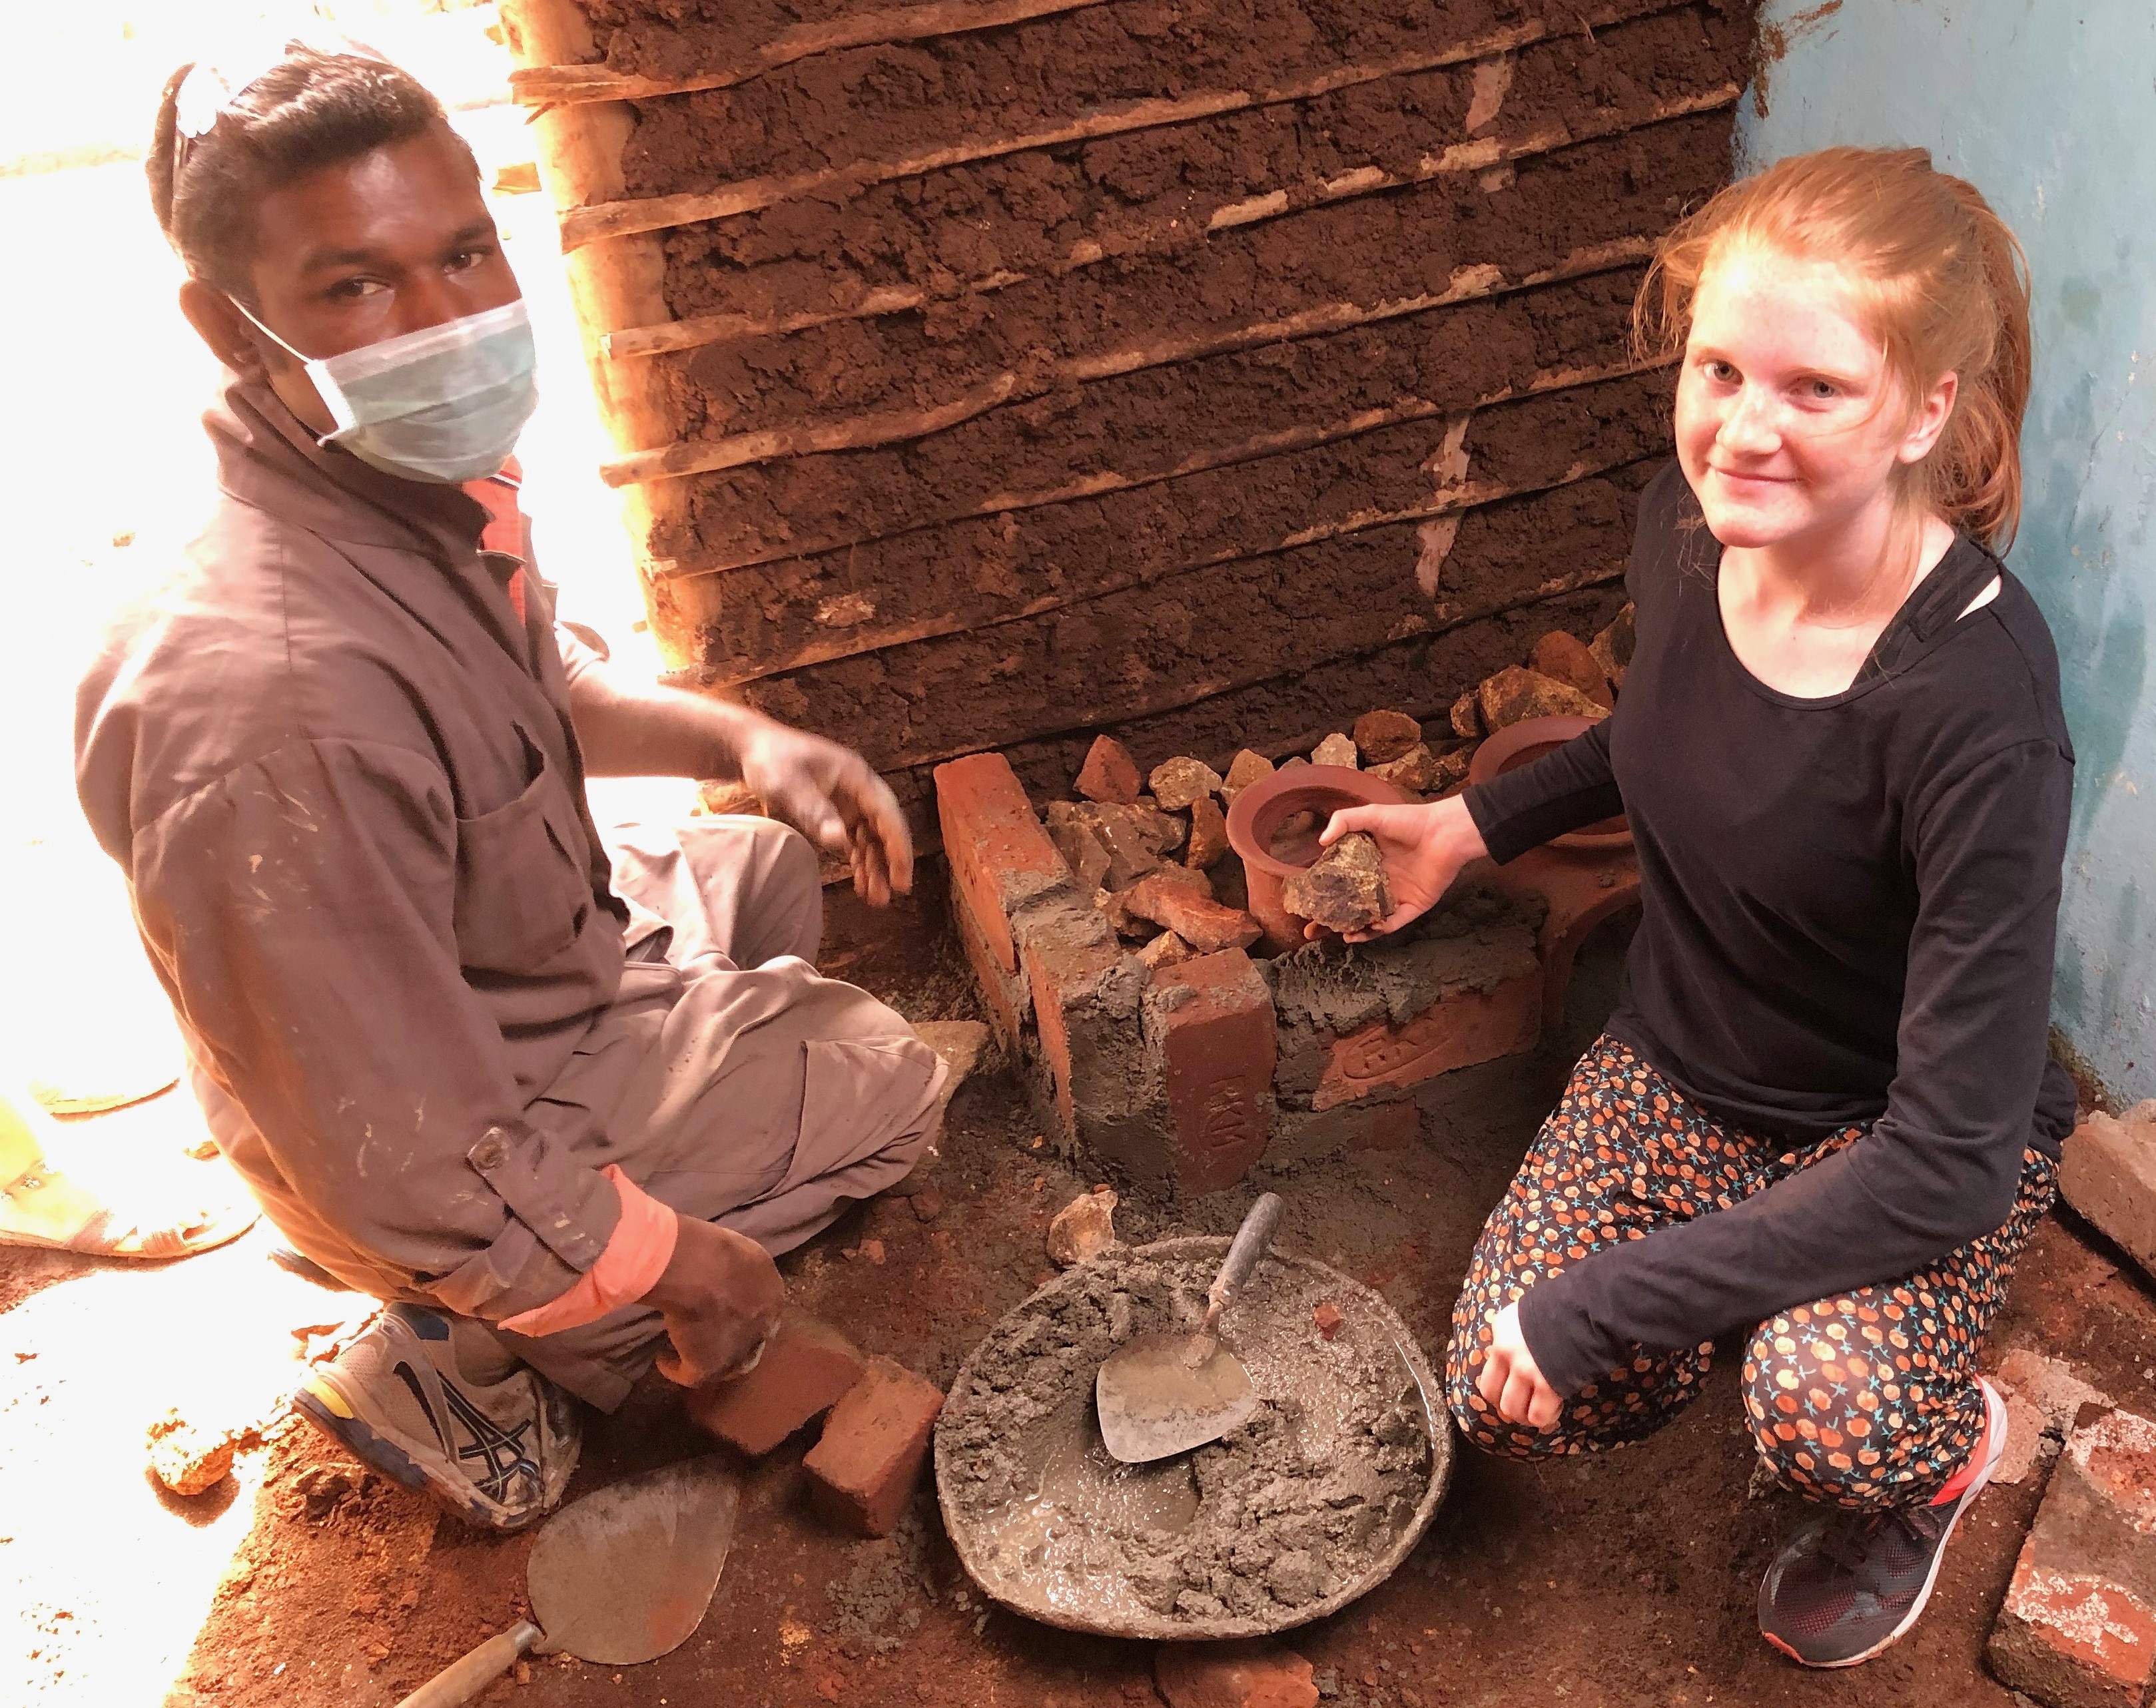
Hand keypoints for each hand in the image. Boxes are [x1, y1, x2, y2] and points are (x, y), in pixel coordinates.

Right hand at [641, 1215, 785, 1386]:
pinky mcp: (710, 1366)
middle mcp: (762, 1325)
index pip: (765, 1312)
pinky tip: (663, 1361)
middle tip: (713, 1340)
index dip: (748, 1316)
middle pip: (752, 1342)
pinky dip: (676, 1370)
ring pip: (726, 1364)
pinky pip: (691, 1376)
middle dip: (736, 1342)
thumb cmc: (715, 1249)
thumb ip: (739, 1268)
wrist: (698, 1268)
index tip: (730, 1313)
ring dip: (709, 1360)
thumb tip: (726, 1272)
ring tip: (689, 1354)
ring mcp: (737, 1350)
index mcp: (773, 1294)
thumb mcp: (739, 1251)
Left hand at [735, 721, 913, 904]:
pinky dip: (858, 859)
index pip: (887, 813)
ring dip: (874, 865)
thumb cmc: (771, 759)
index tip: (903, 873)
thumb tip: (840, 841)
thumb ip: (815, 810)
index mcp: (856, 776)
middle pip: (883, 827)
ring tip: (876, 897)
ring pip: (870, 837)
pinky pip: (854, 839)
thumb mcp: (789, 784)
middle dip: (890, 860)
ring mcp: (847, 801)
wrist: (750, 749)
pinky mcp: (835, 812)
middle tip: (895, 891)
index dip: (898, 844)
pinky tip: (860, 881)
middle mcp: (858, 789)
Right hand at [1314, 794, 1488, 940]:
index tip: (1305, 903)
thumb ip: (1344, 821)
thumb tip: (1320, 842)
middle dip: (1331, 921)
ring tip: (1342, 935)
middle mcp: (1379, 882)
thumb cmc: (1411, 821)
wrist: (1445, 832)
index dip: (1322, 893)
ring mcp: (1396, 895)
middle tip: (1311, 930)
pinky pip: (1394, 922)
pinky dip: (1380, 929)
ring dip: (1356, 929)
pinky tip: (1368, 929)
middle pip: (1350, 906)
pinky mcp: (1413, 906)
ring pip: (1370, 919)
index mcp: (1367, 863)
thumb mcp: (1372, 815)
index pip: (1340, 883)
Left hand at [1476, 1300, 1562, 1430]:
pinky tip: (1554, 1407)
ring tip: (1537, 1409)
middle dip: (1506, 1402)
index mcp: (1501, 1329)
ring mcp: (1525, 1370)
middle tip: (1522, 1403)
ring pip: (1511, 1408)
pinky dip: (1545, 1417)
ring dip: (1524, 1413)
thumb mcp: (1529, 1311)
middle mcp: (1506, 1351)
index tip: (1514, 1383)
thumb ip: (1519, 1331)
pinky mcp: (1547, 1385)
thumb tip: (1522, 1349)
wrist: (1587, 1309)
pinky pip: (1538, 1415)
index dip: (1501, 1379)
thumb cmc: (1563, 1306)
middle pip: (1491, 1392)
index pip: (1488, 1362)